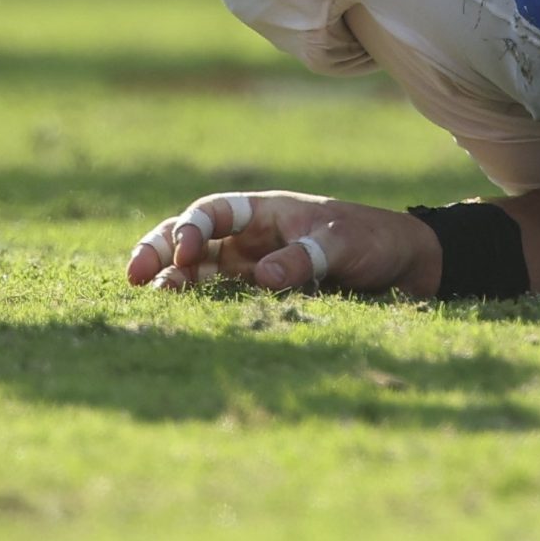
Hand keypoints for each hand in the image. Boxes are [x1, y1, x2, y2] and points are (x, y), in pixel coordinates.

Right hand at [125, 191, 440, 295]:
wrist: (407, 268)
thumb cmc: (374, 240)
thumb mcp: (342, 243)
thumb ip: (304, 258)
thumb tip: (261, 278)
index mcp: (264, 212)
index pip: (212, 212)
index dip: (189, 229)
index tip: (181, 253)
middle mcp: (250, 241)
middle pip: (191, 242)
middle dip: (159, 253)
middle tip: (133, 277)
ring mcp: (253, 271)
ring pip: (200, 276)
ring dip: (176, 286)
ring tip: (157, 303)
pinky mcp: (263, 301)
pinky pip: (223, 305)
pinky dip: (202, 312)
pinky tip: (187, 328)